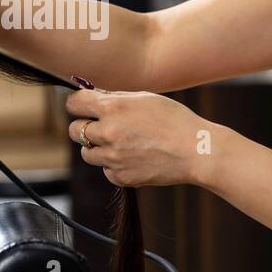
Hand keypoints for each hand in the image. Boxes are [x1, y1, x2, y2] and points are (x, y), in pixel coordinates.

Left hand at [65, 87, 212, 187]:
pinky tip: (133, 157)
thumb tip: (94, 95)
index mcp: (113, 108)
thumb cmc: (175, 120)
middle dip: (83, 126)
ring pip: (87, 153)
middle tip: (98, 125)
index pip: (75, 103)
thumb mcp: (146, 98)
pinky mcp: (121, 177)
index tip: (80, 105)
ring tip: (120, 143)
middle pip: (75, 130)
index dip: (76, 103)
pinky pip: (106, 170)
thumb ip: (116, 97)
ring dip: (97, 147)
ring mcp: (113, 157)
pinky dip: (114, 165)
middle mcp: (108, 132)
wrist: (196, 151)